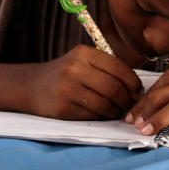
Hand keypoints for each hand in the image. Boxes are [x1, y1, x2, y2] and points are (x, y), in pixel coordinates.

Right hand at [25, 45, 142, 119]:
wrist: (30, 86)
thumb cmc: (64, 74)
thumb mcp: (81, 61)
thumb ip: (106, 69)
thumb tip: (136, 89)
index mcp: (83, 53)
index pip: (119, 68)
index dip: (133, 83)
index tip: (137, 92)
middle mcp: (74, 68)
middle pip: (113, 88)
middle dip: (127, 100)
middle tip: (129, 105)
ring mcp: (67, 88)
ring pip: (105, 104)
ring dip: (116, 111)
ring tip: (117, 111)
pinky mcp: (62, 107)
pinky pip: (92, 115)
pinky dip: (102, 116)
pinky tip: (101, 114)